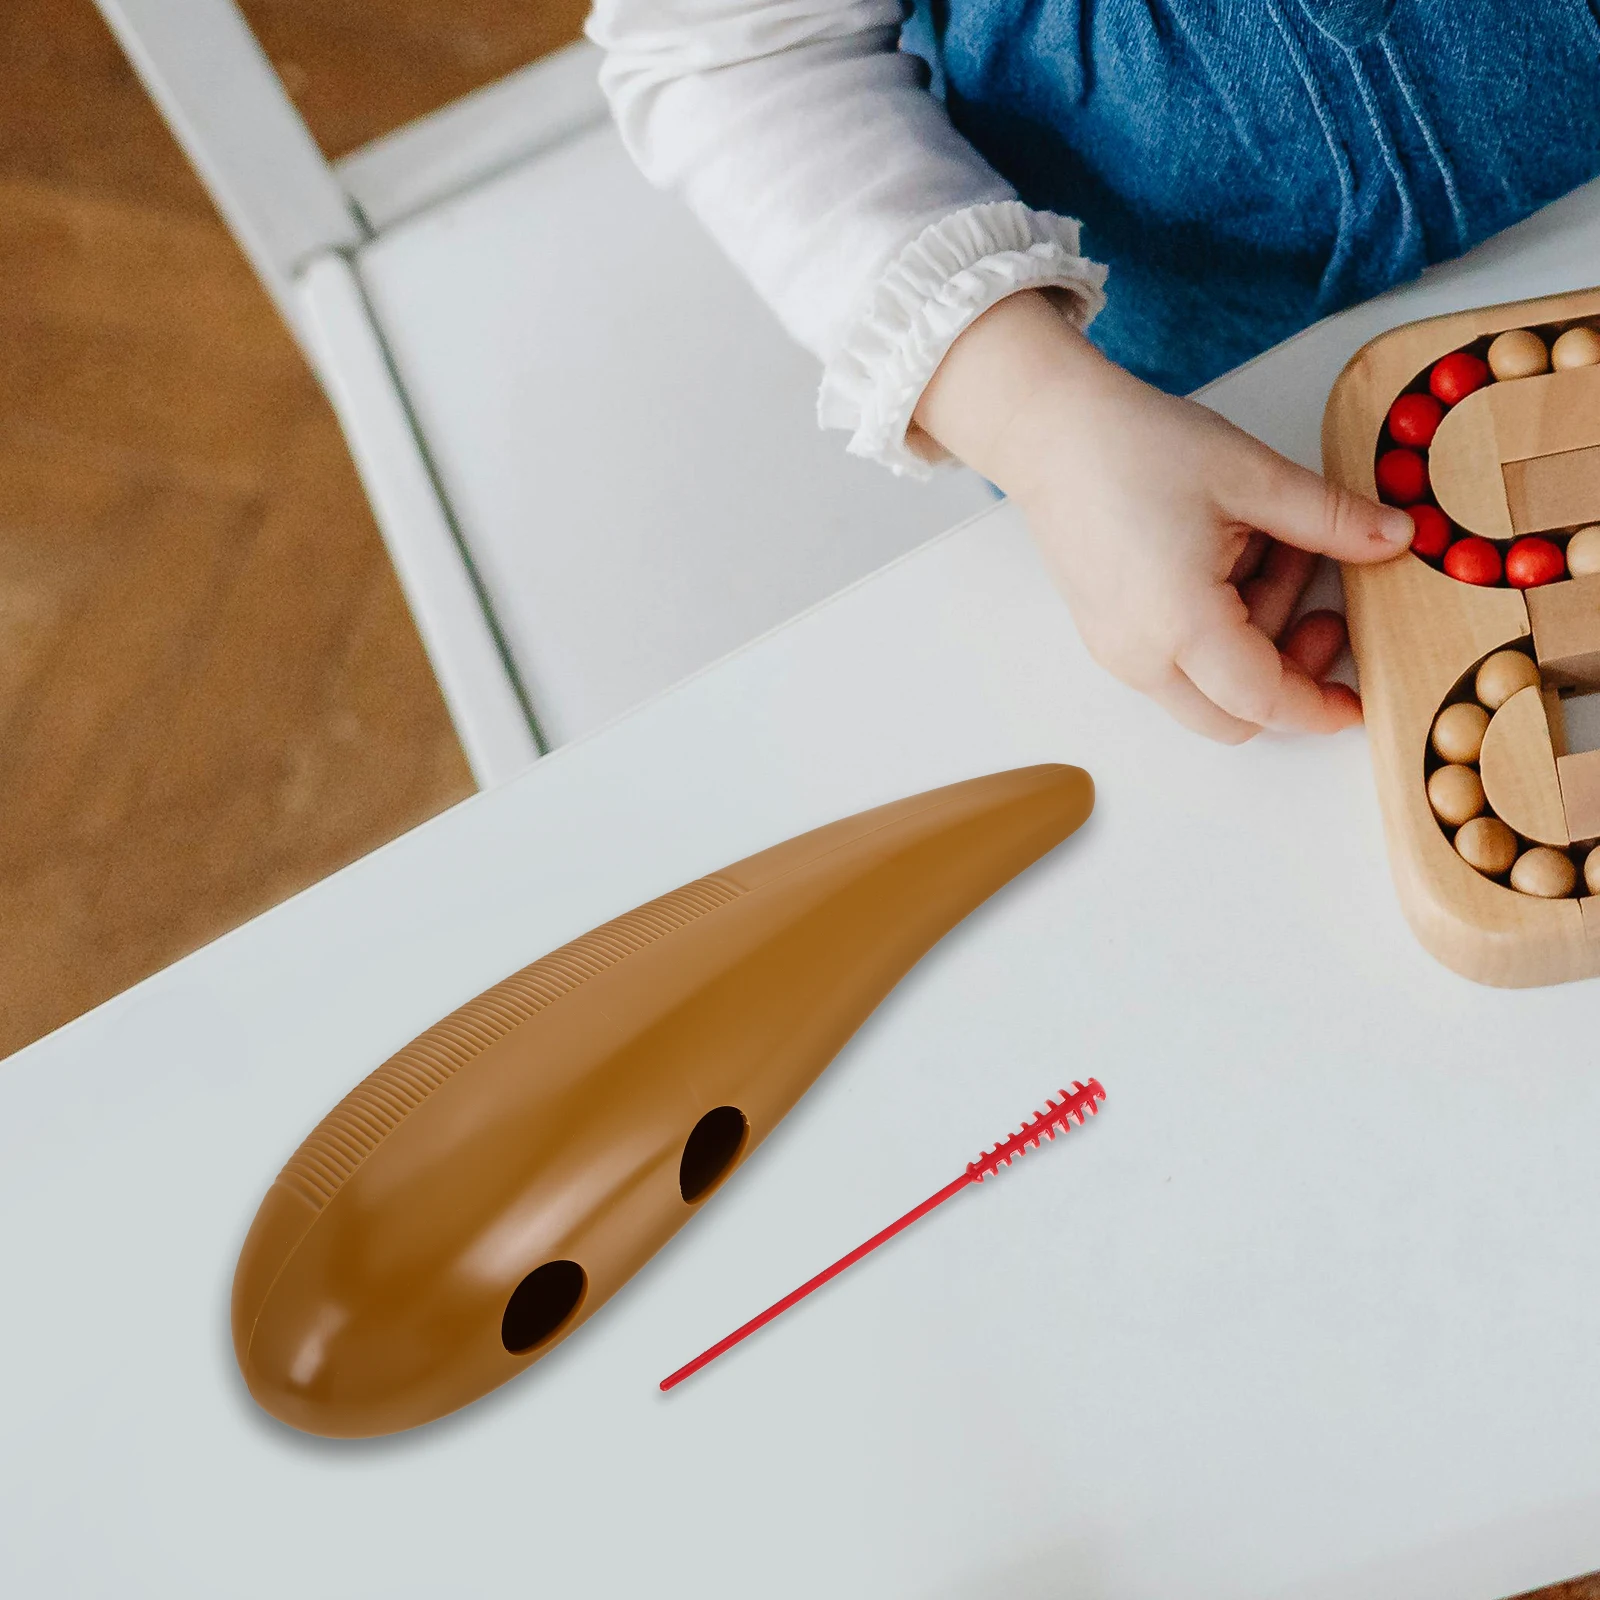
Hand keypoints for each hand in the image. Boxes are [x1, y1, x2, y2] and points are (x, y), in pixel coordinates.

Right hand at [910, 290, 1414, 740]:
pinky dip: (1217, 631)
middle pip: (1234, 715)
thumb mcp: (1253, 477)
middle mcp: (1140, 655)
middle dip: (1289, 676)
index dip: (1319, 708)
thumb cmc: (1131, 448)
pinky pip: (1175, 661)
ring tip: (1268, 549)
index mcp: (1180, 626)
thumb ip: (1332, 522)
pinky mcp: (1107, 633)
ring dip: (1255, 640)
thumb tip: (1395, 541)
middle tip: (1326, 612)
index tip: (1357, 702)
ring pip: (1207, 688)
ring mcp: (1116, 649)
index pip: (1265, 700)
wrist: (1050, 430)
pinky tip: (1227, 559)